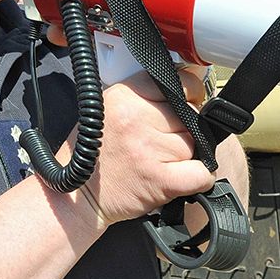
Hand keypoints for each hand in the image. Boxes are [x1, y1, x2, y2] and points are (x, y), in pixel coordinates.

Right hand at [71, 72, 215, 224]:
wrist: (77, 196)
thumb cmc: (97, 154)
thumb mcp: (109, 108)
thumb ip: (144, 95)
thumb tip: (190, 85)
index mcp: (124, 95)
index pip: (178, 82)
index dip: (189, 94)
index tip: (187, 103)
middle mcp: (136, 118)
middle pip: (190, 115)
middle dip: (183, 129)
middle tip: (160, 144)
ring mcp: (148, 148)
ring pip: (196, 144)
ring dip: (186, 156)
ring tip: (160, 162)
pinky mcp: (160, 179)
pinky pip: (202, 173)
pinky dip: (201, 178)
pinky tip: (183, 178)